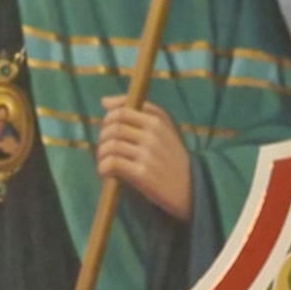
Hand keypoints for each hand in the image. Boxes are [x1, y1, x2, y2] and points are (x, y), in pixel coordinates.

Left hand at [97, 95, 193, 220]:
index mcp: (157, 121)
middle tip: (104, 151)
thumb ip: (136, 113)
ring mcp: (148, 154)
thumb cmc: (169, 157)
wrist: (188, 188)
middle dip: (102, 139)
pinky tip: (106, 174)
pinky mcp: (142, 173)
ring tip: (104, 163)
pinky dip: (103, 168)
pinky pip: (112, 163)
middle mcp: (152, 135)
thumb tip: (104, 101)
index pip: (121, 111)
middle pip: (113, 128)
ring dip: (101, 156)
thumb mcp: (161, 129)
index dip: (107, 121)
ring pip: (111, 146)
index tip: (107, 132)